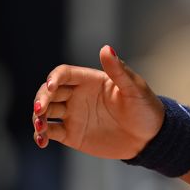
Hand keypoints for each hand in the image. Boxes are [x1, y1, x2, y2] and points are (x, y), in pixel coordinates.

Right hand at [32, 45, 164, 158]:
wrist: (151, 138)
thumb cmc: (146, 109)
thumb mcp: (135, 89)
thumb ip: (119, 71)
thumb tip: (107, 48)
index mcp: (89, 81)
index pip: (63, 74)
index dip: (54, 78)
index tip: (51, 87)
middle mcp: (77, 96)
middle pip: (48, 92)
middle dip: (41, 99)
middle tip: (40, 110)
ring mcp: (73, 114)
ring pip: (46, 112)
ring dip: (37, 118)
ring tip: (40, 128)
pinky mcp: (72, 134)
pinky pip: (51, 132)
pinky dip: (42, 135)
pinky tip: (42, 141)